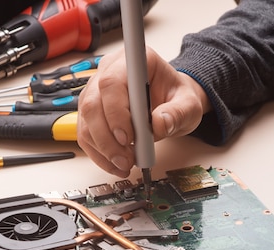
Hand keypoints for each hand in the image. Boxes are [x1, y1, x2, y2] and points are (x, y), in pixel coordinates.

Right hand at [77, 47, 209, 176]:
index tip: (128, 138)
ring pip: (86, 121)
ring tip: (125, 164)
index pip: (111, 82)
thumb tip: (159, 124)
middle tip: (126, 159)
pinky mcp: (90, 112)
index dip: (115, 111)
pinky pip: (85, 134)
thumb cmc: (175, 97)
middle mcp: (107, 72)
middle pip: (92, 104)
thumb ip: (177, 113)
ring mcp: (95, 92)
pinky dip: (99, 154)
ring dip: (103, 149)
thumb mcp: (188, 104)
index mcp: (133, 62)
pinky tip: (115, 164)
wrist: (169, 102)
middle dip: (107, 138)